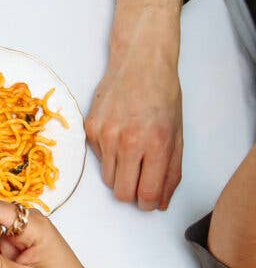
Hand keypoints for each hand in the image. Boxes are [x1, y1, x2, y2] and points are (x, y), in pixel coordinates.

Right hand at [86, 0, 183, 210]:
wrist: (139, 63)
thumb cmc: (162, 94)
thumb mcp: (177, 133)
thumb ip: (171, 171)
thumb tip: (161, 201)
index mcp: (157, 142)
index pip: (148, 192)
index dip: (150, 203)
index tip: (150, 201)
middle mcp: (128, 141)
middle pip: (122, 193)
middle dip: (132, 193)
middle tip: (140, 181)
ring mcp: (105, 134)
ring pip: (108, 179)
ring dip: (120, 173)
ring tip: (130, 152)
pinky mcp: (90, 129)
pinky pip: (97, 159)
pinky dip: (108, 154)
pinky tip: (118, 134)